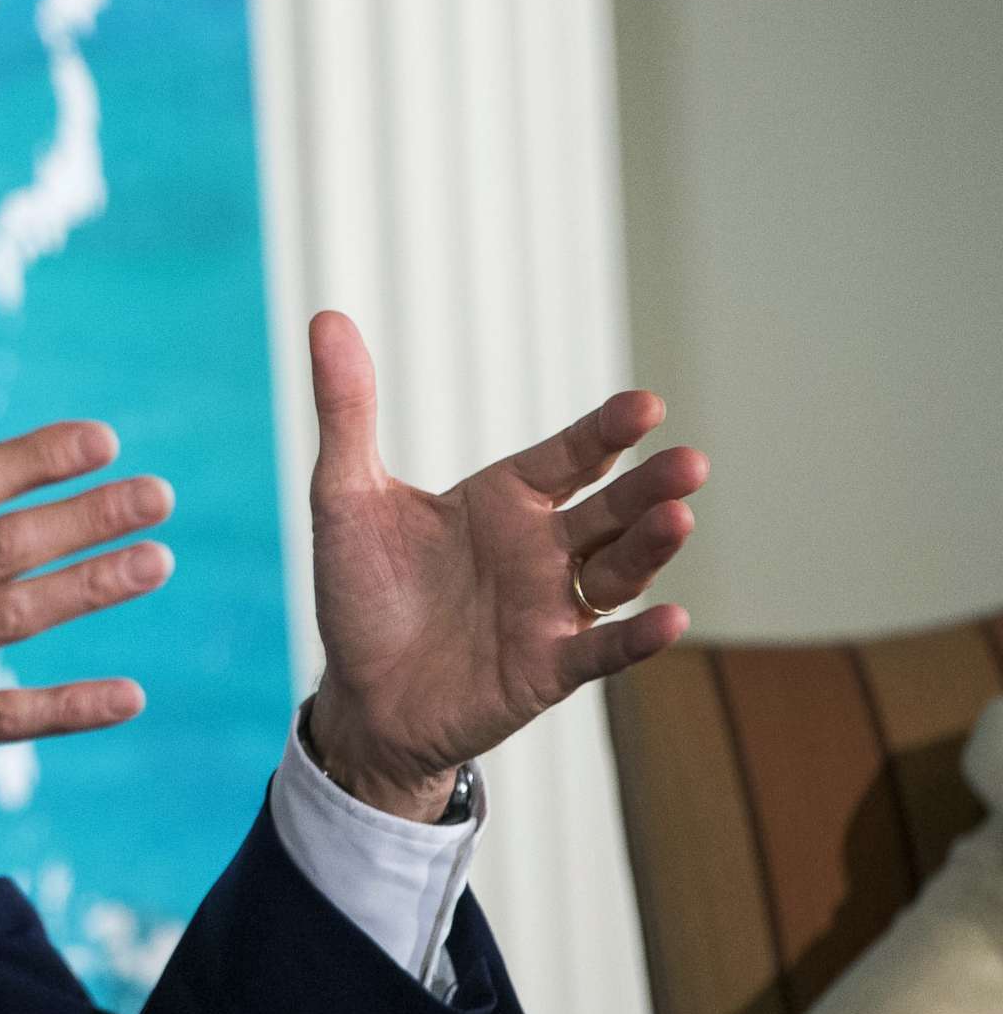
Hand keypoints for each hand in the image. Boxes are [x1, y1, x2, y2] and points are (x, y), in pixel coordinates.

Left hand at [301, 312, 708, 819]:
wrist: (358, 695)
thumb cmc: (360, 592)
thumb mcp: (345, 497)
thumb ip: (347, 412)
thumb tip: (325, 318)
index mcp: (504, 500)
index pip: (570, 455)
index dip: (607, 431)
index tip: (646, 406)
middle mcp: (541, 548)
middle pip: (611, 509)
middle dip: (649, 487)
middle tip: (688, 462)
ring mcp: (551, 609)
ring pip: (619, 572)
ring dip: (651, 548)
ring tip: (678, 518)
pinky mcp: (547, 668)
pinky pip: (601, 651)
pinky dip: (636, 640)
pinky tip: (670, 620)